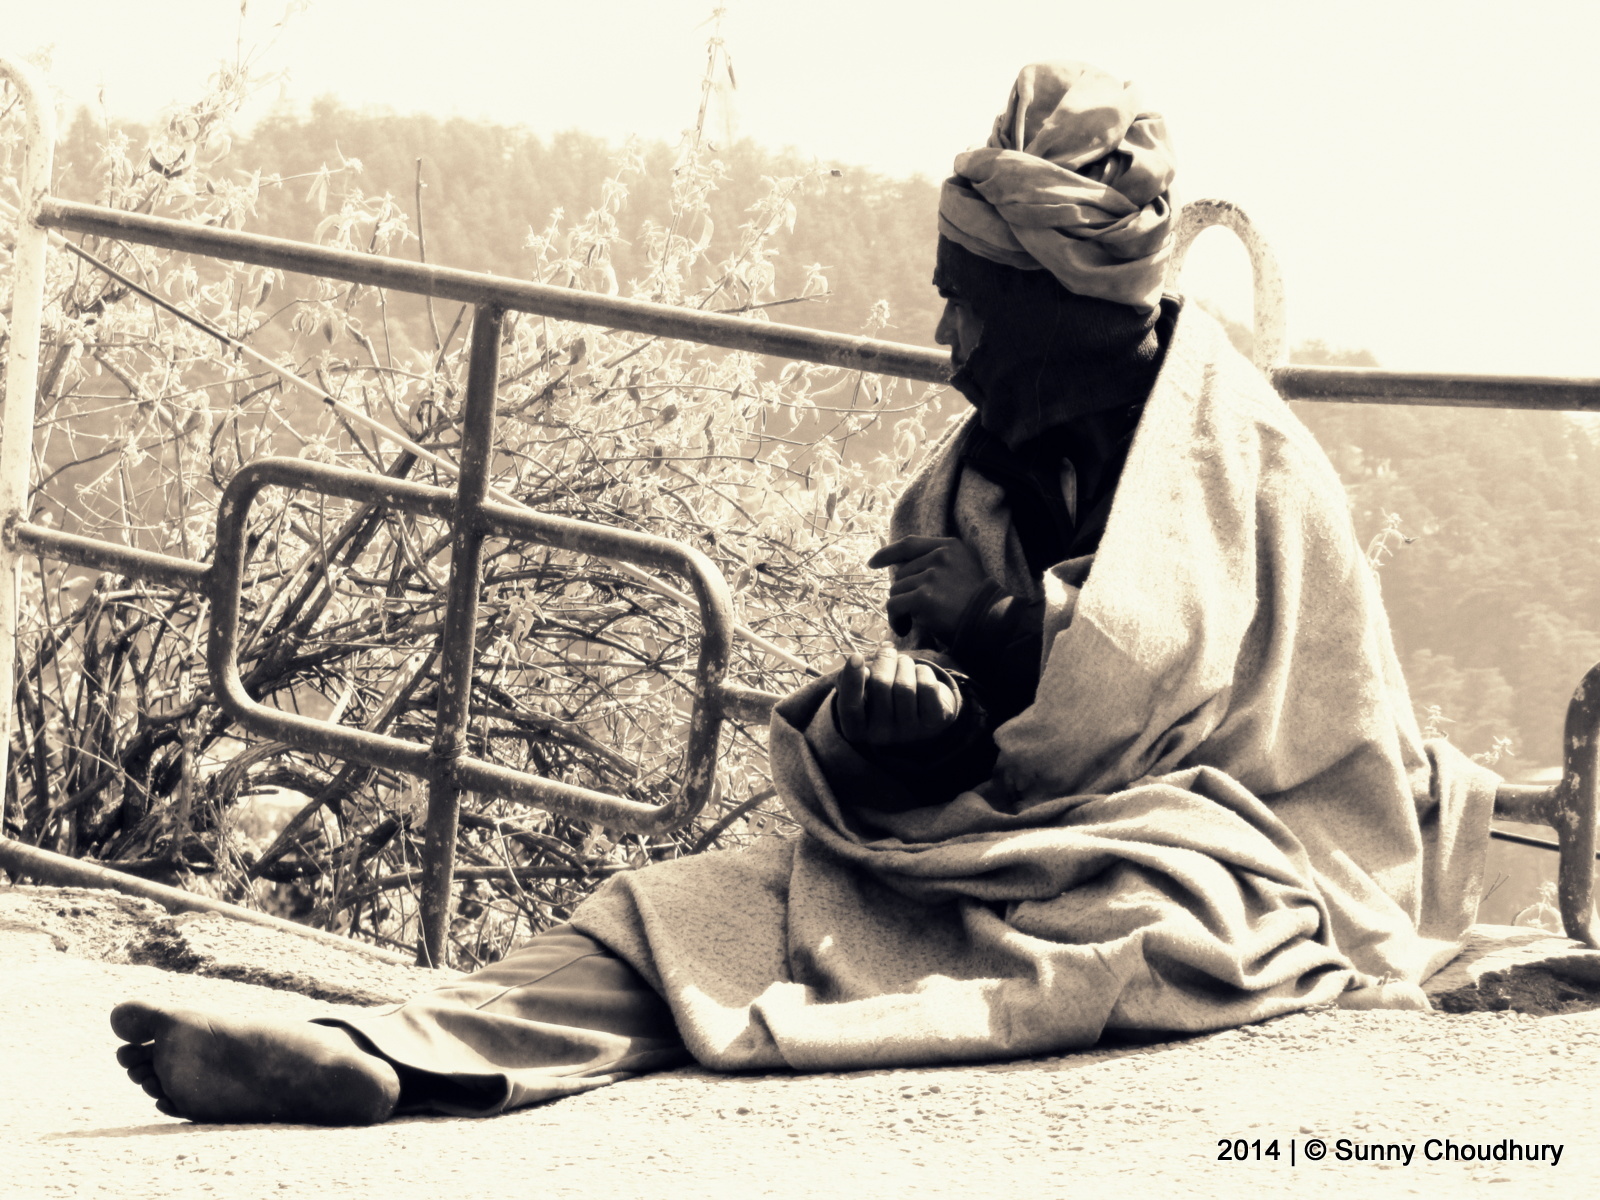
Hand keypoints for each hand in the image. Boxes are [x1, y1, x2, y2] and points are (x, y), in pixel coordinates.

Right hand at [835, 644, 959, 746]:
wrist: (920, 714)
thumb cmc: (884, 697)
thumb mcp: (861, 690)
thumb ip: (851, 678)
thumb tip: (862, 668)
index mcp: (857, 730)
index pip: (851, 707)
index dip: (852, 680)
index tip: (856, 656)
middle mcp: (881, 736)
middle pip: (881, 685)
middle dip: (885, 659)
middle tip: (887, 652)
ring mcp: (909, 732)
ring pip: (905, 684)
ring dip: (905, 664)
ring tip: (904, 664)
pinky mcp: (933, 722)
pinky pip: (927, 685)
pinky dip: (923, 671)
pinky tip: (919, 676)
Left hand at [868, 536, 990, 640]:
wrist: (991, 622)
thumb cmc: (977, 603)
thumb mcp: (962, 569)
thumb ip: (937, 563)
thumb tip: (899, 568)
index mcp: (950, 546)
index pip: (909, 544)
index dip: (888, 553)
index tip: (873, 562)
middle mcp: (940, 556)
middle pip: (901, 573)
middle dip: (903, 593)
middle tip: (914, 611)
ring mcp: (931, 575)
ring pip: (896, 590)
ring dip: (900, 609)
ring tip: (913, 621)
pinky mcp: (924, 597)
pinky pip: (894, 606)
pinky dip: (895, 620)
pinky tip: (905, 629)